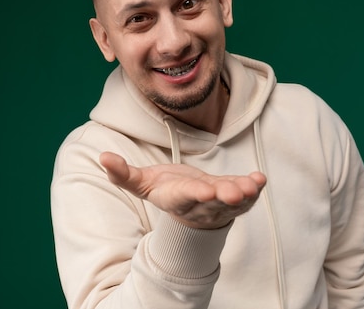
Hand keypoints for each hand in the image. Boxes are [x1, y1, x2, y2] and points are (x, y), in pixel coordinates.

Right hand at [99, 152, 266, 229]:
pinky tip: (260, 179)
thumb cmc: (164, 189)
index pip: (186, 197)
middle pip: (213, 202)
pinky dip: (254, 187)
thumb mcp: (141, 183)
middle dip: (224, 196)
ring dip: (244, 194)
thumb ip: (123, 174)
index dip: (195, 193)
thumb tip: (103, 157)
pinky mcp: (234, 196)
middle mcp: (200, 204)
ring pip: (233, 201)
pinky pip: (246, 195)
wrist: (188, 205)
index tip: (204, 190)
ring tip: (253, 185)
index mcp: (177, 198)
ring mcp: (219, 203)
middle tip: (235, 193)